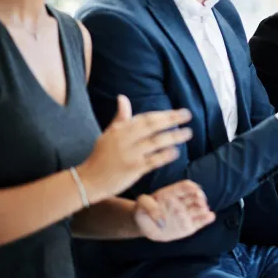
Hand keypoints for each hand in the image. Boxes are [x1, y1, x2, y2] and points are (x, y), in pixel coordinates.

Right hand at [77, 95, 192, 203]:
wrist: (89, 180)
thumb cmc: (101, 155)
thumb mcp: (109, 134)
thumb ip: (120, 117)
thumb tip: (122, 97)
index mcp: (120, 129)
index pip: (145, 118)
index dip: (163, 114)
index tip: (179, 111)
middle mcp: (125, 140)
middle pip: (152, 126)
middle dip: (171, 119)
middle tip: (188, 115)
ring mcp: (130, 155)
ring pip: (155, 143)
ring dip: (173, 137)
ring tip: (187, 133)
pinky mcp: (133, 169)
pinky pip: (153, 161)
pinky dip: (165, 156)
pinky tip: (176, 152)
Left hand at [134, 180, 214, 241]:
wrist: (144, 224)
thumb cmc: (142, 211)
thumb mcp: (141, 204)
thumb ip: (148, 205)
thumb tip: (161, 217)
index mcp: (172, 193)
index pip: (185, 186)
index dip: (192, 187)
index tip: (196, 191)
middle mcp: (182, 202)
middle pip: (195, 196)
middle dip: (200, 198)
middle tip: (201, 202)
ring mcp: (186, 213)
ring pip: (199, 209)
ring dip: (204, 209)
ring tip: (205, 211)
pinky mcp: (188, 225)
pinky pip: (199, 222)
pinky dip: (206, 219)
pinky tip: (210, 217)